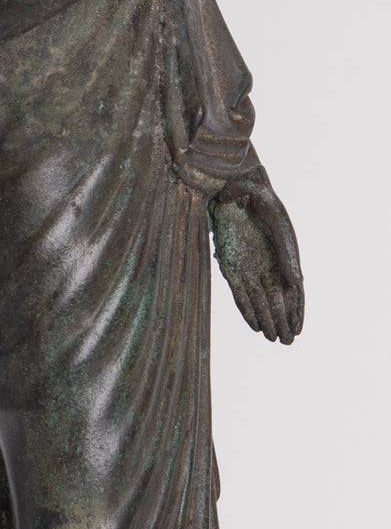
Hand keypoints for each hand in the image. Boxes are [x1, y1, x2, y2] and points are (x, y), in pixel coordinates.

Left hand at [209, 164, 304, 344]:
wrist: (234, 186)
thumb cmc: (261, 200)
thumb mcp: (277, 224)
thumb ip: (287, 253)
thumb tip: (297, 282)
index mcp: (284, 254)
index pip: (293, 290)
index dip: (297, 310)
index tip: (299, 329)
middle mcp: (268, 263)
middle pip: (276, 299)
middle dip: (282, 321)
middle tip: (285, 342)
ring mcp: (249, 265)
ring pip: (259, 299)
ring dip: (266, 319)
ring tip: (272, 338)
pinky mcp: (230, 264)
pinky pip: (239, 292)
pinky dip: (247, 308)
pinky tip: (253, 323)